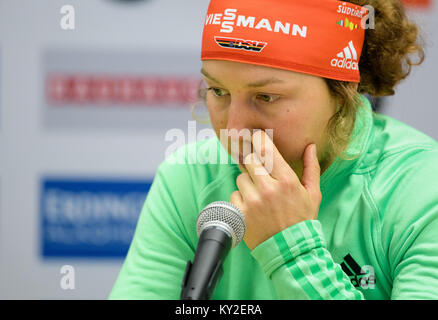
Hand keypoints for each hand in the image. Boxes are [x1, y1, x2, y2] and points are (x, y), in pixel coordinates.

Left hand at [230, 130, 321, 250]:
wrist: (291, 251)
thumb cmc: (302, 220)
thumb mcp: (313, 194)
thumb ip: (311, 168)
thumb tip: (310, 146)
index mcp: (286, 181)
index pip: (265, 148)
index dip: (258, 139)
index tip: (256, 137)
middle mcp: (267, 189)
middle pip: (249, 160)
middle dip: (253, 163)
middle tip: (260, 172)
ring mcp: (252, 202)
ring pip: (240, 178)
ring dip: (248, 183)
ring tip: (260, 196)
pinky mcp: (241, 213)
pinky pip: (234, 195)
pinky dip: (241, 199)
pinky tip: (253, 208)